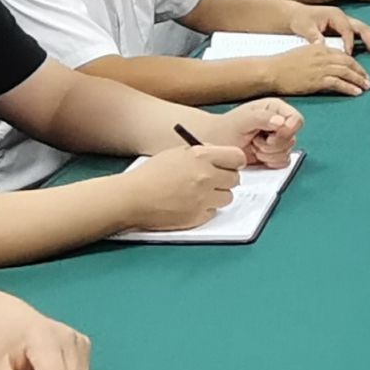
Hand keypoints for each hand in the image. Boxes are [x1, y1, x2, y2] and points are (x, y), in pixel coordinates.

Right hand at [121, 143, 244, 230]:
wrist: (132, 198)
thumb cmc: (151, 173)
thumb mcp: (178, 153)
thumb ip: (202, 152)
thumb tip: (221, 157)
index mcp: (202, 156)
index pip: (237, 157)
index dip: (235, 162)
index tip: (230, 165)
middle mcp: (206, 176)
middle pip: (235, 179)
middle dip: (226, 179)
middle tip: (214, 181)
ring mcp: (203, 198)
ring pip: (227, 197)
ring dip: (217, 196)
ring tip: (200, 194)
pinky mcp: (197, 217)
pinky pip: (213, 212)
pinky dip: (206, 209)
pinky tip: (191, 204)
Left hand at [204, 98, 302, 167]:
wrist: (214, 145)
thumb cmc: (226, 128)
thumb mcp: (242, 120)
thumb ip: (262, 118)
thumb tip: (281, 123)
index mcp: (276, 109)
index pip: (296, 119)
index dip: (288, 129)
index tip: (272, 136)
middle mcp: (280, 123)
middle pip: (292, 138)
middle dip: (272, 144)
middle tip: (254, 141)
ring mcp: (278, 139)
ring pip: (287, 151)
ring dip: (268, 153)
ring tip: (253, 147)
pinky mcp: (275, 154)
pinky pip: (283, 162)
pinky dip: (270, 162)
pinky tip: (257, 156)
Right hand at [266, 39, 369, 96]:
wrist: (271, 71)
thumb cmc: (283, 64)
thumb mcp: (303, 53)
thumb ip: (317, 56)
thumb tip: (328, 64)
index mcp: (320, 47)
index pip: (343, 54)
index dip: (354, 63)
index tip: (360, 71)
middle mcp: (323, 55)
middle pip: (348, 62)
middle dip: (360, 72)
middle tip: (368, 80)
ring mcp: (321, 68)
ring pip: (346, 72)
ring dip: (359, 80)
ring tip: (367, 87)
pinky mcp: (317, 80)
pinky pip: (339, 83)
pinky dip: (350, 88)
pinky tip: (356, 92)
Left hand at [290, 6, 369, 54]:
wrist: (297, 15)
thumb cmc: (301, 20)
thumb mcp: (305, 27)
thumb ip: (313, 36)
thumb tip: (320, 45)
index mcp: (335, 15)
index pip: (346, 30)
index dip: (349, 42)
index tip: (349, 54)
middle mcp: (343, 17)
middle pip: (361, 27)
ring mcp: (346, 21)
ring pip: (363, 29)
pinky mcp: (345, 27)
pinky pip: (360, 32)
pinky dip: (369, 38)